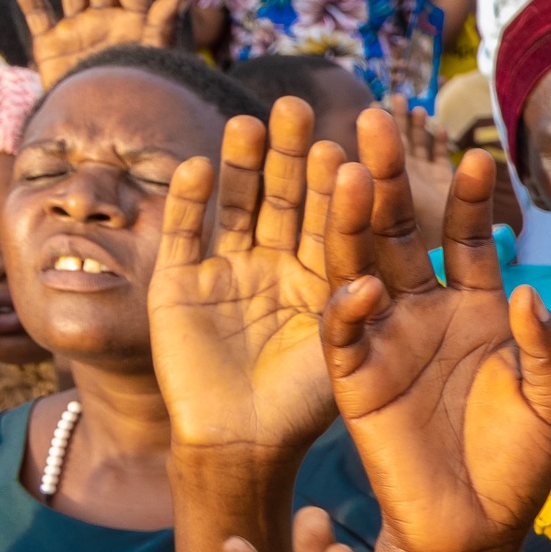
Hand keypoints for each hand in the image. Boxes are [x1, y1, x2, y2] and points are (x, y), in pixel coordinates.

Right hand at [152, 102, 344, 458]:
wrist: (239, 444)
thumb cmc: (302, 409)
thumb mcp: (340, 361)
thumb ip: (354, 322)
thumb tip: (370, 285)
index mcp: (325, 274)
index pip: (336, 219)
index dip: (339, 184)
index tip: (349, 146)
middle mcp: (278, 261)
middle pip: (286, 197)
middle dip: (289, 154)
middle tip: (295, 107)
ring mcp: (228, 267)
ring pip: (236, 203)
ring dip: (240, 164)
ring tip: (248, 122)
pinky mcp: (180, 279)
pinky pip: (185, 233)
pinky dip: (188, 201)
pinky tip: (197, 166)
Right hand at [320, 111, 550, 551]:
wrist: (477, 529)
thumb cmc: (521, 462)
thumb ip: (544, 346)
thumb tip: (523, 293)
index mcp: (474, 307)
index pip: (467, 237)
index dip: (470, 198)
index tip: (479, 154)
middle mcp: (424, 313)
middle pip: (399, 233)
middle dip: (388, 180)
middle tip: (377, 122)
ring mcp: (385, 342)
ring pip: (359, 267)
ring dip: (351, 222)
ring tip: (348, 171)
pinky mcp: (355, 381)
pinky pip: (343, 335)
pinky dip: (348, 310)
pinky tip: (362, 288)